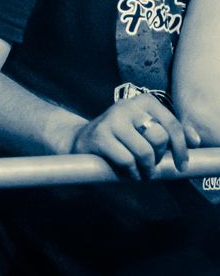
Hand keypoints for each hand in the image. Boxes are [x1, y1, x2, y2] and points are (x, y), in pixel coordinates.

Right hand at [70, 93, 194, 178]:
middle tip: (151, 164)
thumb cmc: (120, 138)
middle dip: (159, 157)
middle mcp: (126, 106)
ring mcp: (111, 120)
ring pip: (145, 151)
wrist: (81, 140)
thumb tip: (195, 141)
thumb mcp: (145, 130)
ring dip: (147, 168)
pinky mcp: (99, 137)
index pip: (172, 125)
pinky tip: (130, 173)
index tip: (182, 165)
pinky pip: (127, 160)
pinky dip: (132, 172)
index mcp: (143, 101)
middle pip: (159, 137)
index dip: (181, 148)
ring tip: (143, 173)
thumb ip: (170, 132)